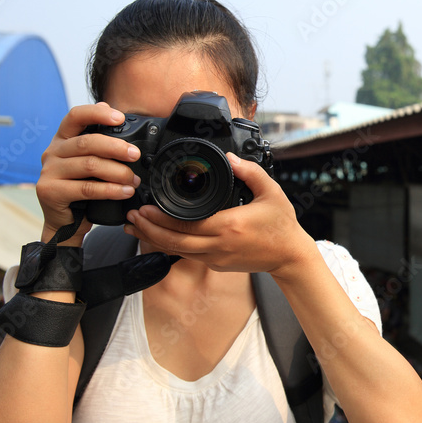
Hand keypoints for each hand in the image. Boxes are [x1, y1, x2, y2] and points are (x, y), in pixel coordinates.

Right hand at [36, 102, 141, 244]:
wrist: (65, 223)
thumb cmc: (81, 190)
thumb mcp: (91, 164)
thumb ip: (100, 145)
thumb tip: (119, 120)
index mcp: (62, 140)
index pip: (75, 116)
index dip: (97, 113)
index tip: (119, 117)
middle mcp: (52, 152)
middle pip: (87, 142)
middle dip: (116, 147)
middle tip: (135, 155)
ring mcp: (49, 172)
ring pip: (90, 165)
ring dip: (118, 172)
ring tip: (134, 180)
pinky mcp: (50, 191)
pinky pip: (87, 188)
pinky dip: (111, 190)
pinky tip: (126, 191)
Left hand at [123, 153, 316, 277]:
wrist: (289, 256)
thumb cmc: (281, 225)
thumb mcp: (271, 192)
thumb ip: (250, 172)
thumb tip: (230, 157)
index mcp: (228, 226)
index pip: (185, 225)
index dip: (160, 219)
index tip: (144, 207)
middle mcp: (219, 245)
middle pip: (173, 242)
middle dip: (148, 230)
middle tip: (132, 216)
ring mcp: (216, 258)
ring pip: (176, 251)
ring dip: (154, 239)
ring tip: (136, 226)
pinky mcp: (216, 265)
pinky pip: (187, 255)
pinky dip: (169, 246)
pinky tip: (158, 236)